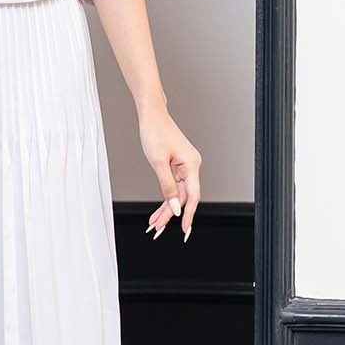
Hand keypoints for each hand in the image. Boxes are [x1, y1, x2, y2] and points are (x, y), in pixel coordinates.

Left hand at [139, 105, 201, 240]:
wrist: (152, 115)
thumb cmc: (155, 132)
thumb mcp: (158, 162)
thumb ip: (167, 185)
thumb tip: (173, 205)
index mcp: (192, 164)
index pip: (192, 196)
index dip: (189, 214)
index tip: (185, 229)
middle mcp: (191, 166)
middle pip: (183, 197)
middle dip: (170, 214)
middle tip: (158, 229)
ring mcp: (185, 166)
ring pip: (177, 194)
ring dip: (166, 209)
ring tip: (155, 223)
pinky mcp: (177, 166)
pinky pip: (173, 186)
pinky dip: (165, 197)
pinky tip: (158, 210)